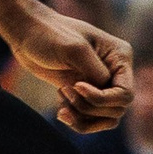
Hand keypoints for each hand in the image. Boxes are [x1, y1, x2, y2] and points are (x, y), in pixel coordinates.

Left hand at [8, 9, 133, 132]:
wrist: (27, 33)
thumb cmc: (49, 34)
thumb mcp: (74, 49)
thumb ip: (95, 71)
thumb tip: (104, 90)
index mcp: (120, 57)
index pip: (125, 94)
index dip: (102, 99)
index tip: (76, 85)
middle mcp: (114, 72)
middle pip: (116, 109)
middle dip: (89, 107)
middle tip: (65, 90)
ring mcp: (100, 84)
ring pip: (106, 119)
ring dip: (83, 118)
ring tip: (62, 105)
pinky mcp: (85, 94)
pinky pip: (91, 120)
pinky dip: (77, 120)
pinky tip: (60, 110)